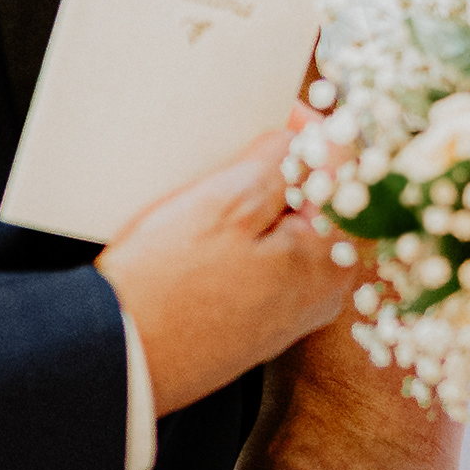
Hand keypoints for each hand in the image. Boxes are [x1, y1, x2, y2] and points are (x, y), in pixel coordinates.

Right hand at [101, 136, 351, 416]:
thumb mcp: (227, 201)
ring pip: (297, 233)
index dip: (315, 130)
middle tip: (247, 144)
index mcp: (331, 257)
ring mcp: (294, 312)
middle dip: (292, 167)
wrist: (120, 358)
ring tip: (222, 181)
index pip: (349, 171)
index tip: (280, 111)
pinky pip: (273, 262)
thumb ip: (278, 162)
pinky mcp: (261, 324)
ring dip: (268, 200)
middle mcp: (325, 291)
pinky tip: (214, 227)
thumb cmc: (167, 284)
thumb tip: (303, 139)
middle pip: (326, 204)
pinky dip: (253, 235)